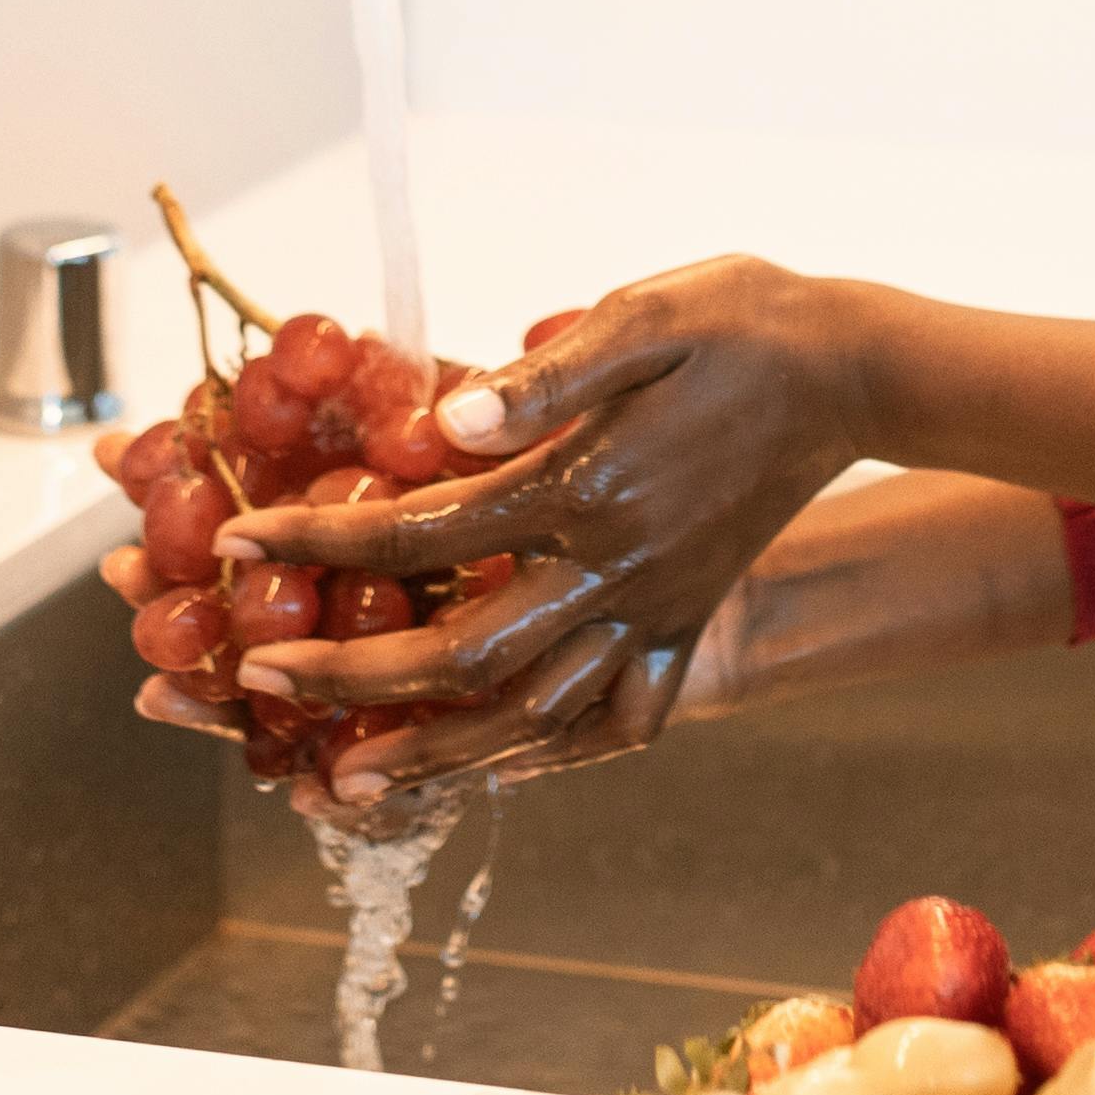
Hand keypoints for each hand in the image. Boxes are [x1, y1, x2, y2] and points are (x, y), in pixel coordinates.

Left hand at [207, 258, 873, 802]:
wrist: (857, 368)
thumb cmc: (742, 322)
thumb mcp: (642, 315)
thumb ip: (541, 376)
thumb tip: (436, 422)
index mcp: (587, 488)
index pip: (421, 530)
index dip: (316, 537)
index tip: (237, 539)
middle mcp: (618, 570)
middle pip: (463, 656)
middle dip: (349, 677)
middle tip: (258, 683)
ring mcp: (658, 610)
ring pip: (535, 716)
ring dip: (436, 754)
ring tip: (350, 779)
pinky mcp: (690, 622)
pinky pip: (623, 720)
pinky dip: (557, 755)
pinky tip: (505, 766)